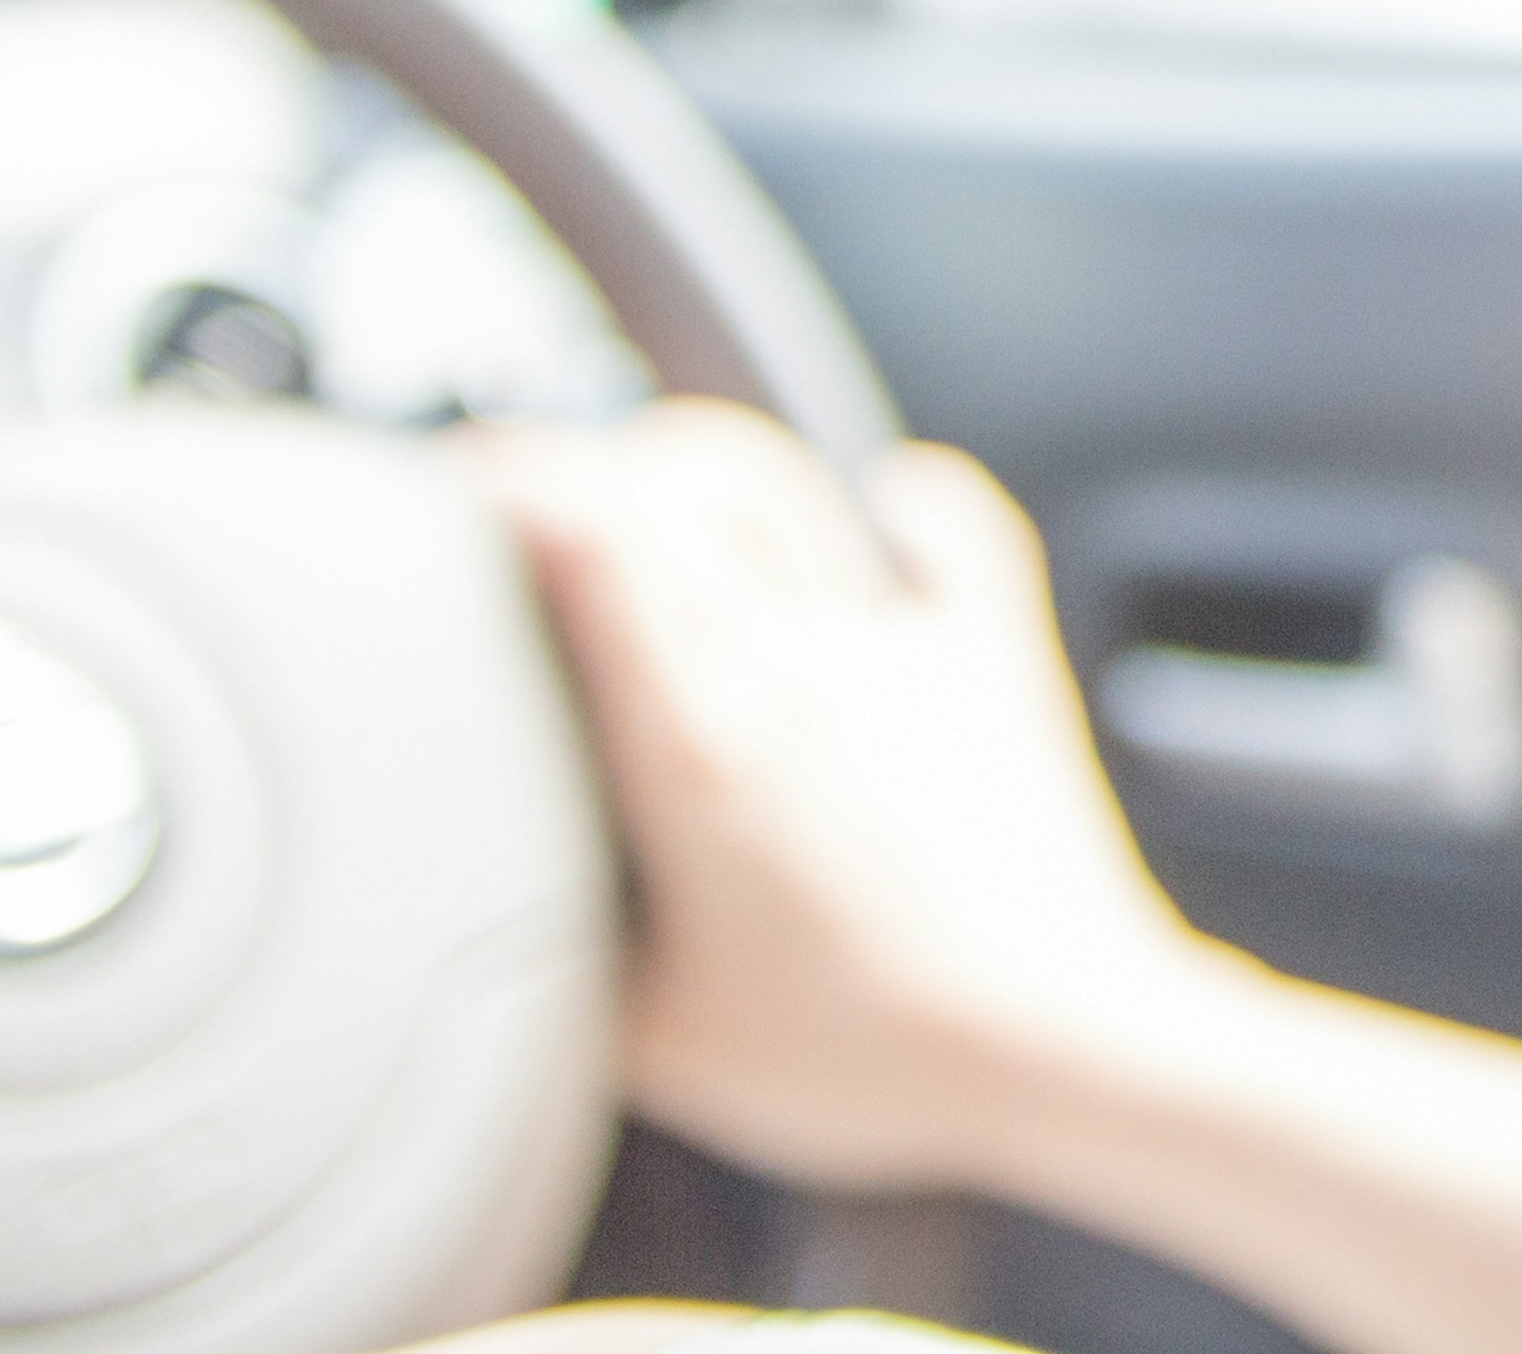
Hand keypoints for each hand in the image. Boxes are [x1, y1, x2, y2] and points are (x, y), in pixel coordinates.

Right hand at [482, 405, 1208, 1192]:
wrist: (1063, 1050)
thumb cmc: (868, 1054)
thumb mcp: (652, 1038)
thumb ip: (553, 968)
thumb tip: (489, 933)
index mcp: (700, 731)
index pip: (592, 529)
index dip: (513, 479)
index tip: (458, 489)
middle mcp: (797, 658)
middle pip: (675, 479)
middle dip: (584, 467)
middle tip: (531, 507)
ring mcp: (900, 648)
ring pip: (789, 487)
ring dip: (708, 472)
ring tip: (658, 500)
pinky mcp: (992, 663)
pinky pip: (958, 531)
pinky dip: (908, 499)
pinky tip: (881, 502)